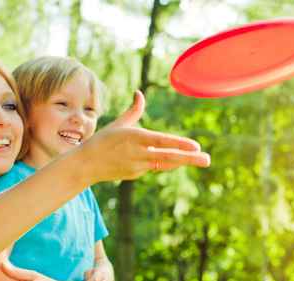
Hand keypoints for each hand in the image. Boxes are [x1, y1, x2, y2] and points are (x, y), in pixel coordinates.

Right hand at [77, 91, 210, 182]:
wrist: (85, 165)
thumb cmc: (102, 140)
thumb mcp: (118, 124)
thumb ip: (133, 110)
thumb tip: (139, 93)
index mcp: (134, 138)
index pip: (161, 141)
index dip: (179, 144)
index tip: (196, 146)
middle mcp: (138, 153)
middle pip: (168, 157)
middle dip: (189, 159)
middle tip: (208, 160)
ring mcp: (138, 167)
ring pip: (165, 163)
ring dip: (184, 162)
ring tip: (203, 160)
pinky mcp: (136, 175)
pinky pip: (154, 166)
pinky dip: (165, 161)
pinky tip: (174, 158)